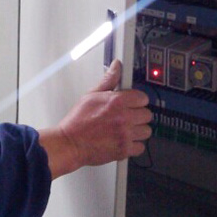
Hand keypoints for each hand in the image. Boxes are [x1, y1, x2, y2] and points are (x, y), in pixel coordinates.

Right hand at [38, 60, 151, 178]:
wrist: (70, 143)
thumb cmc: (78, 121)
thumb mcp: (91, 95)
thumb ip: (108, 80)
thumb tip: (117, 66)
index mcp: (117, 101)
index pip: (143, 98)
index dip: (137, 100)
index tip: (133, 103)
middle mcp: (124, 117)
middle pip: (147, 114)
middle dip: (139, 114)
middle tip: (128, 116)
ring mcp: (125, 134)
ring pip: (146, 131)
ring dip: (139, 130)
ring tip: (127, 129)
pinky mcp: (124, 150)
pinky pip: (140, 147)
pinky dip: (134, 145)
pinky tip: (125, 140)